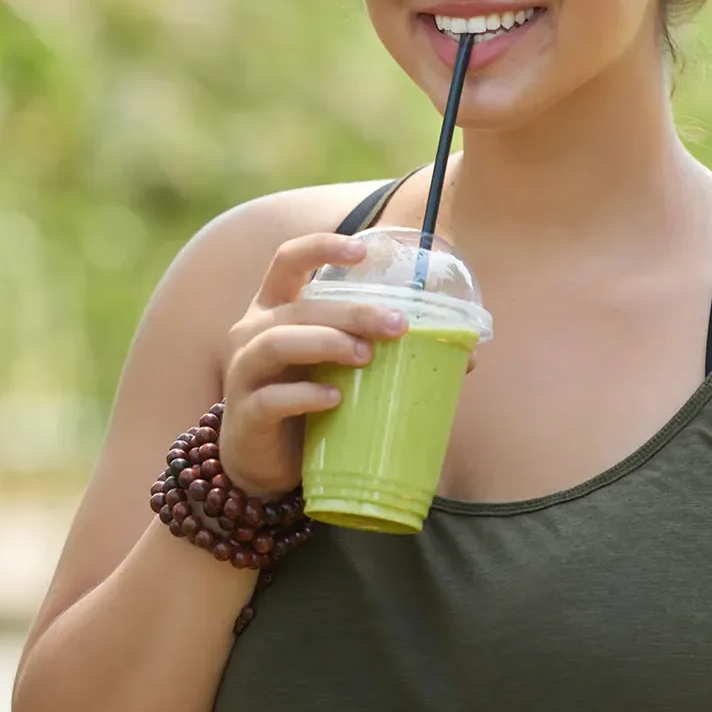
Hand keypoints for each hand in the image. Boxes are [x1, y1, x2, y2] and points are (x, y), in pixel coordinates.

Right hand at [219, 233, 408, 498]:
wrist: (264, 463)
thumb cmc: (307, 401)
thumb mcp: (339, 367)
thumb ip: (381, 350)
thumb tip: (467, 357)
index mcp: (275, 308)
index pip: (289, 260)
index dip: (321, 248)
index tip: (362, 252)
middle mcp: (253, 332)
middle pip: (300, 307)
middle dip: (350, 311)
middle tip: (397, 324)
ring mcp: (244, 372)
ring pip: (278, 342)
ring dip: (326, 342)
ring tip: (366, 356)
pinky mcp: (245, 414)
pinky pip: (272, 399)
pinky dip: (305, 395)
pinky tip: (336, 399)